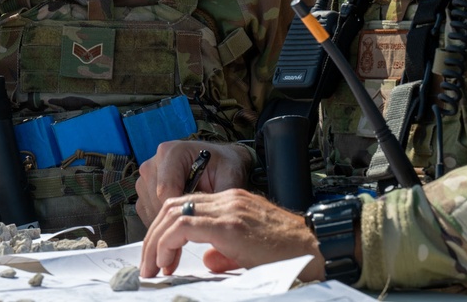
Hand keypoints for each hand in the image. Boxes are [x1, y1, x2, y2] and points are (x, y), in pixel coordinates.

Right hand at [135, 141, 250, 225]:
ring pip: (150, 211)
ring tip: (192, 222)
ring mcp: (146, 177)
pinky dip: (164, 223)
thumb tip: (218, 218)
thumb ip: (223, 195)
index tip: (196, 227)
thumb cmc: (224, 167)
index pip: (166, 191)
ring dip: (170, 223)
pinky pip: (148, 214)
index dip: (180, 214)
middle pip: (156, 203)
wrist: (218, 163)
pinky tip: (183, 220)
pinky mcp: (143, 191)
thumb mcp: (230, 177)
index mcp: (171, 153)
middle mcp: (154, 164)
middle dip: (176, 221)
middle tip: (198, 229)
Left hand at [139, 188, 323, 278]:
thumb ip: (224, 251)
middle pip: (172, 207)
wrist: (318, 249)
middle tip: (148, 266)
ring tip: (153, 268)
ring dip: (156, 242)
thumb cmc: (290, 253)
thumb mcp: (249, 250)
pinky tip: (167, 264)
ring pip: (173, 214)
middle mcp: (226, 199)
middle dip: (152, 237)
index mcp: (229, 202)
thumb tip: (205, 260)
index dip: (163, 232)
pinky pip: (185, 225)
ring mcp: (228, 208)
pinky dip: (168, 244)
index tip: (159, 260)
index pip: (183, 206)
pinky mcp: (230, 224)